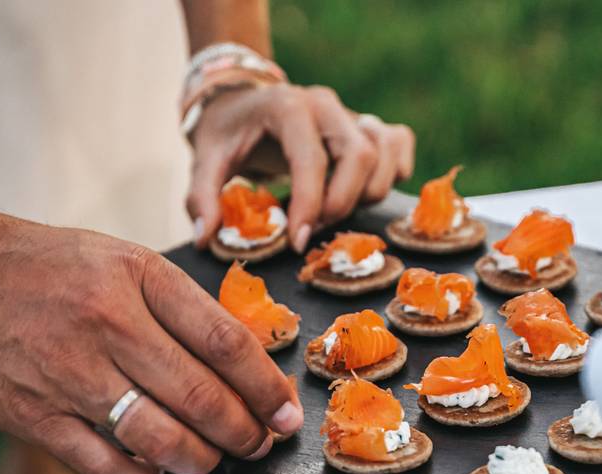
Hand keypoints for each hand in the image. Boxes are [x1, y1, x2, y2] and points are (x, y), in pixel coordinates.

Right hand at [0, 162, 304, 473]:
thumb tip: (234, 359)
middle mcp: (108, 323)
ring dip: (203, 461)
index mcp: (138, 276)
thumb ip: (173, 304)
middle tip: (260, 444)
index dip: (268, 387)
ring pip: (161, 438)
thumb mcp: (115, 256)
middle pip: (203, 396)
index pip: (227, 342)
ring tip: (215, 461)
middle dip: (245, 432)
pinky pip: (105, 464)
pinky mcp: (32, 415)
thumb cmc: (36, 263)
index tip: (286, 411)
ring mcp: (68, 372)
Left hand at [187, 84, 414, 251]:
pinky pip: (400, 144)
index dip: (309, 207)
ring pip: (385, 153)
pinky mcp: (367, 123)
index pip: (311, 160)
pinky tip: (363, 191)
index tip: (298, 242)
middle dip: (343, 203)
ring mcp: (350, 111)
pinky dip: (394, 171)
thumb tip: (206, 238)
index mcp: (287, 107)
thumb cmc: (226, 133)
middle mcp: (325, 104)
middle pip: (361, 155)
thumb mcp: (205, 159)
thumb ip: (202, 197)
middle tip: (317, 228)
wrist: (242, 102)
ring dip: (368, 193)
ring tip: (334, 210)